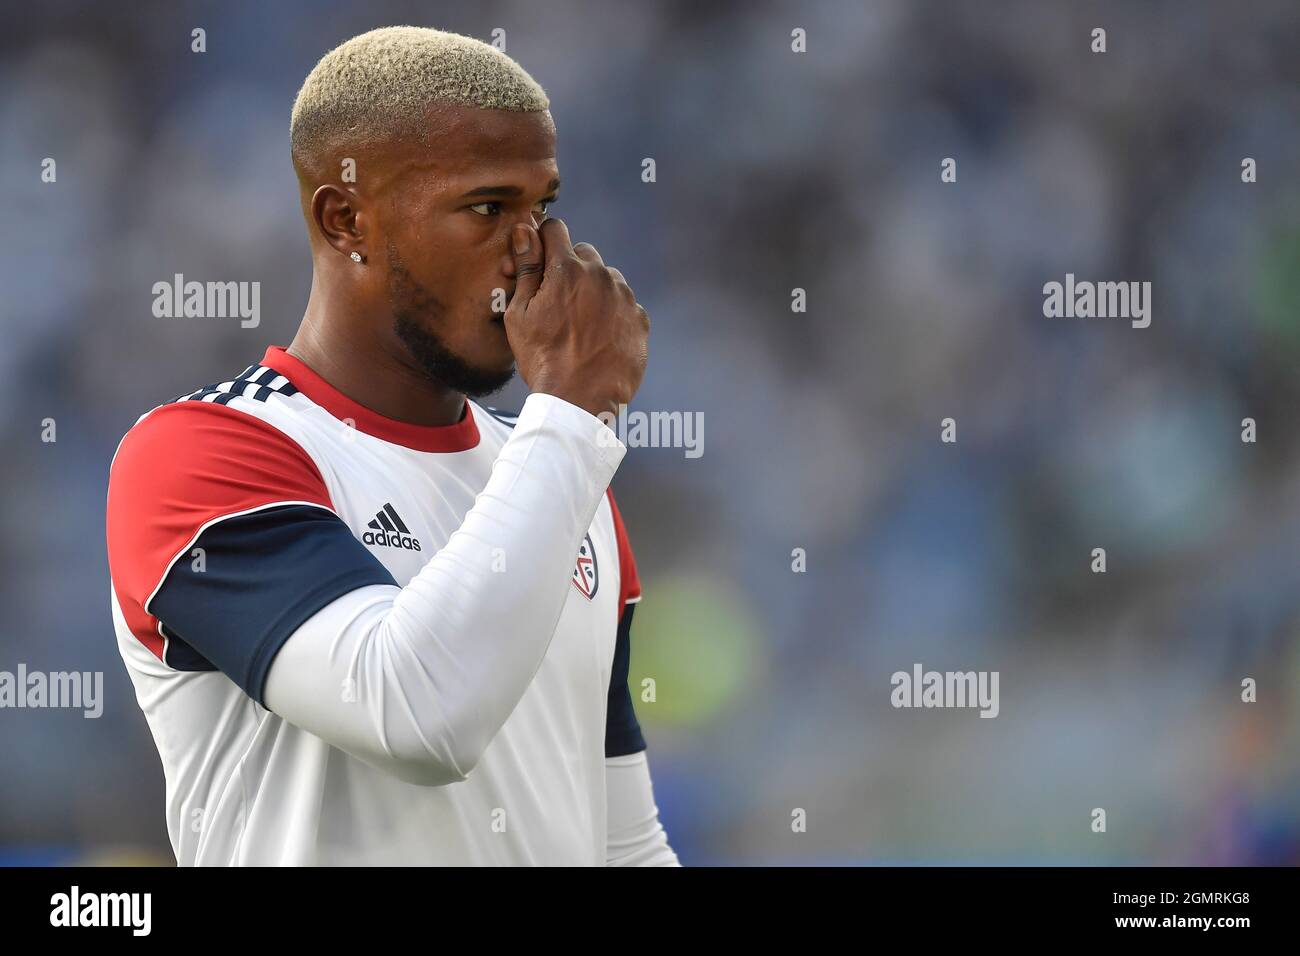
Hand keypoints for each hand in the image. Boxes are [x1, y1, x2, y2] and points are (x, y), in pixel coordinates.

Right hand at [504, 218, 648, 419]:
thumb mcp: (520, 314)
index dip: (543, 241)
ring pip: (606, 278)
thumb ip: (526, 268)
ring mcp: (624, 297)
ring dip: (593, 291)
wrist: (581, 401)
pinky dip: (613, 313)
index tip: (539, 258)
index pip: (555, 229)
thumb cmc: (544, 359)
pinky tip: (599, 337)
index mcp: (566, 269)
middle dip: (569, 268)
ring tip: (579, 324)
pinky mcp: (639, 319)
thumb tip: (525, 232)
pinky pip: (624, 304)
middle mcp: (600, 275)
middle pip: (583, 253)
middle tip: (557, 300)